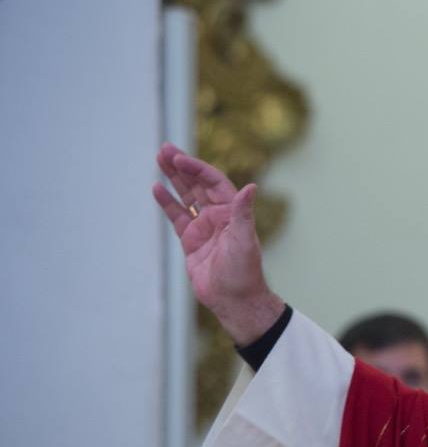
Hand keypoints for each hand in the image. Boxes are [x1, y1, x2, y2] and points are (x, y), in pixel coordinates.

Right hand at [152, 143, 283, 344]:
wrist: (234, 299)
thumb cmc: (243, 271)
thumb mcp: (243, 240)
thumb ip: (243, 213)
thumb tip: (251, 187)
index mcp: (232, 211)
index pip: (213, 182)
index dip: (197, 168)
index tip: (179, 159)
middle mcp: (219, 216)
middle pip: (198, 184)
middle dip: (182, 166)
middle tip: (164, 148)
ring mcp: (204, 227)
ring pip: (186, 196)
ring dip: (173, 178)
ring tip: (159, 158)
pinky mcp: (191, 241)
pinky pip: (177, 216)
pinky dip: (167, 202)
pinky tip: (156, 188)